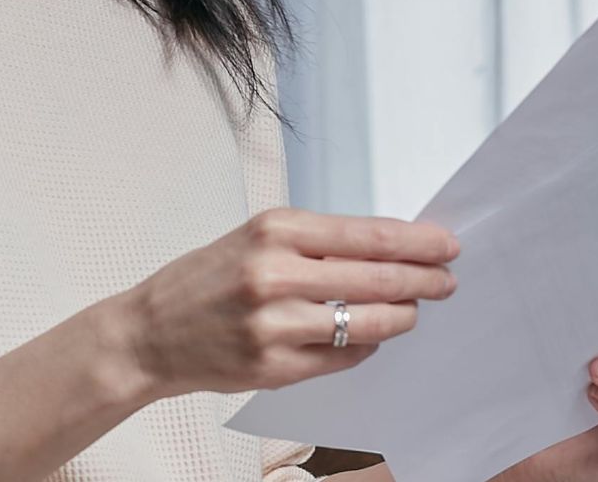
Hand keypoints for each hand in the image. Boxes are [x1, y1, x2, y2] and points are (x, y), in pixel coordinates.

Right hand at [113, 207, 459, 398]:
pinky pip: (344, 357)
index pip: (367, 235)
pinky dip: (364, 346)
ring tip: (411, 312)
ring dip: (401, 317)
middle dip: (423, 281)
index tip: (446, 245)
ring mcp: (276, 325)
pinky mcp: (275, 367)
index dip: (416, 242)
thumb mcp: (256, 238)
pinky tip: (367, 336)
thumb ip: (316, 243)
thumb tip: (387, 250)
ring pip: (367, 323)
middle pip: (377, 278)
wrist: (150, 332)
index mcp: (275, 230)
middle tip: (447, 281)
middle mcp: (276, 274)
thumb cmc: (205, 279)